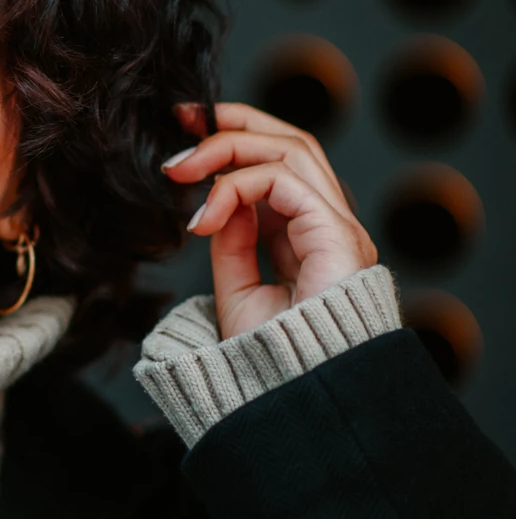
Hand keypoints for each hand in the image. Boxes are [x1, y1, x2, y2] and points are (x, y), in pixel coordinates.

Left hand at [162, 101, 378, 339]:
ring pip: (292, 147)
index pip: (277, 164)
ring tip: (179, 170)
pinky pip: (285, 180)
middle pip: (291, 141)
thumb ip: (232, 241)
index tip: (185, 129)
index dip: (233, 139)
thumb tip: (215, 202)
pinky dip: (236, 187)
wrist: (291, 398)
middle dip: (234, 121)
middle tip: (181, 119)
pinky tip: (204, 217)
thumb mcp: (238, 290)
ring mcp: (338, 227)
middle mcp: (328, 224)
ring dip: (228, 147)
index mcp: (307, 236)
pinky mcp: (337, 234)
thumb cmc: (270, 360)